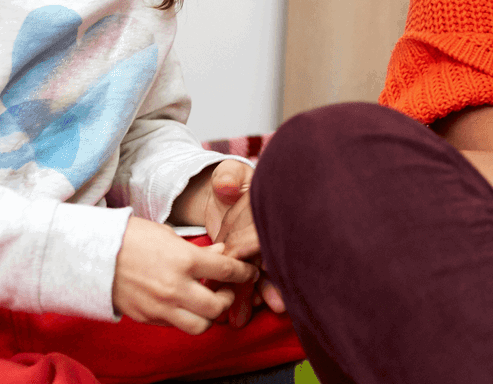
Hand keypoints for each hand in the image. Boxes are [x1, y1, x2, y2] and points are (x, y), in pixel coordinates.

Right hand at [113, 215, 252, 333]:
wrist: (90, 254)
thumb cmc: (129, 237)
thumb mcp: (167, 234)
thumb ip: (197, 249)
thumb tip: (221, 253)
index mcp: (184, 260)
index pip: (227, 272)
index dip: (244, 272)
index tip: (249, 271)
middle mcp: (176, 287)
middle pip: (218, 306)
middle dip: (228, 297)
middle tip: (227, 289)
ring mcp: (161, 307)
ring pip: (200, 325)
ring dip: (209, 315)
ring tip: (207, 301)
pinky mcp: (148, 318)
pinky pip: (177, 325)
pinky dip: (186, 317)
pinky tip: (184, 303)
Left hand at [170, 159, 288, 323]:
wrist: (222, 196)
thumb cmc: (231, 181)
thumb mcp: (230, 173)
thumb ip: (228, 177)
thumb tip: (226, 187)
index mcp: (266, 214)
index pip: (264, 234)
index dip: (261, 251)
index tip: (260, 268)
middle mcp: (265, 235)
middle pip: (269, 261)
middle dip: (270, 285)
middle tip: (270, 305)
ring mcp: (257, 252)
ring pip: (260, 277)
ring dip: (254, 298)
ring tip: (242, 318)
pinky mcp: (245, 264)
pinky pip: (246, 282)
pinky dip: (243, 298)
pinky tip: (236, 314)